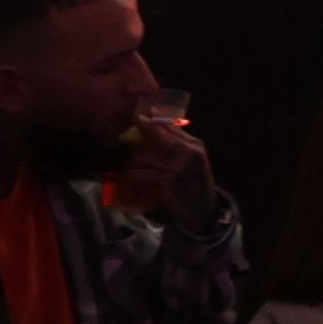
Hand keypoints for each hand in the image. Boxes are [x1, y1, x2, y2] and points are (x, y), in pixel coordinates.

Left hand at [110, 96, 215, 215]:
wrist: (201, 209)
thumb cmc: (195, 181)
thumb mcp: (194, 159)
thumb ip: (179, 141)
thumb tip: (157, 120)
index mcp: (194, 146)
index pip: (172, 127)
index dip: (153, 120)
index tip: (138, 115)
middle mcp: (187, 155)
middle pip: (158, 138)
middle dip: (141, 133)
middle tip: (124, 135)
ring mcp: (177, 170)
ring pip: (145, 157)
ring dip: (130, 160)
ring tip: (121, 164)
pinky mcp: (166, 185)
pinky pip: (142, 174)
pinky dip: (130, 175)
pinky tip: (123, 176)